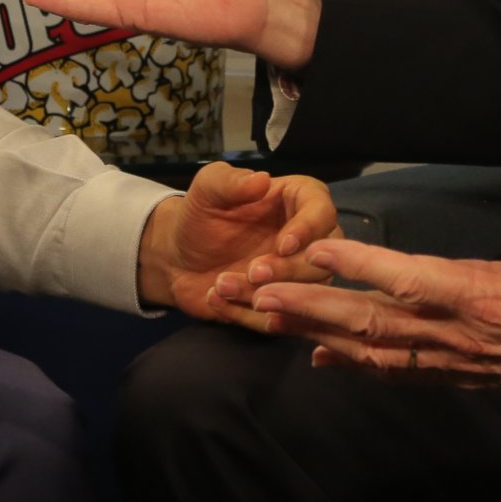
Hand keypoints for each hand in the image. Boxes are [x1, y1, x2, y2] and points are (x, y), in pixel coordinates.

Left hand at [137, 160, 338, 329]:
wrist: (178, 258)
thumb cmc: (200, 216)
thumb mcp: (207, 189)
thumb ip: (230, 181)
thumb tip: (260, 179)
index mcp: (298, 201)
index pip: (322, 213)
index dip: (308, 230)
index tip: (283, 245)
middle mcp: (308, 240)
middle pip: (322, 261)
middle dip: (289, 271)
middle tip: (253, 272)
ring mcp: (298, 278)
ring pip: (305, 295)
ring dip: (266, 295)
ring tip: (222, 285)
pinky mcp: (283, 308)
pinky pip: (279, 321)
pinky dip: (248, 315)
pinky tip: (217, 300)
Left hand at [250, 197, 500, 420]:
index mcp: (484, 297)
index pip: (410, 280)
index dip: (361, 267)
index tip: (314, 251)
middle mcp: (459, 334)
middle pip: (372, 322)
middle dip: (309, 307)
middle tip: (254, 293)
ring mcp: (457, 359)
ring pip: (374, 350)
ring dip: (317, 335)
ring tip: (266, 321)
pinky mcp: (461, 373)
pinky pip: (397, 372)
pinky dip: (356, 364)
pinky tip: (320, 357)